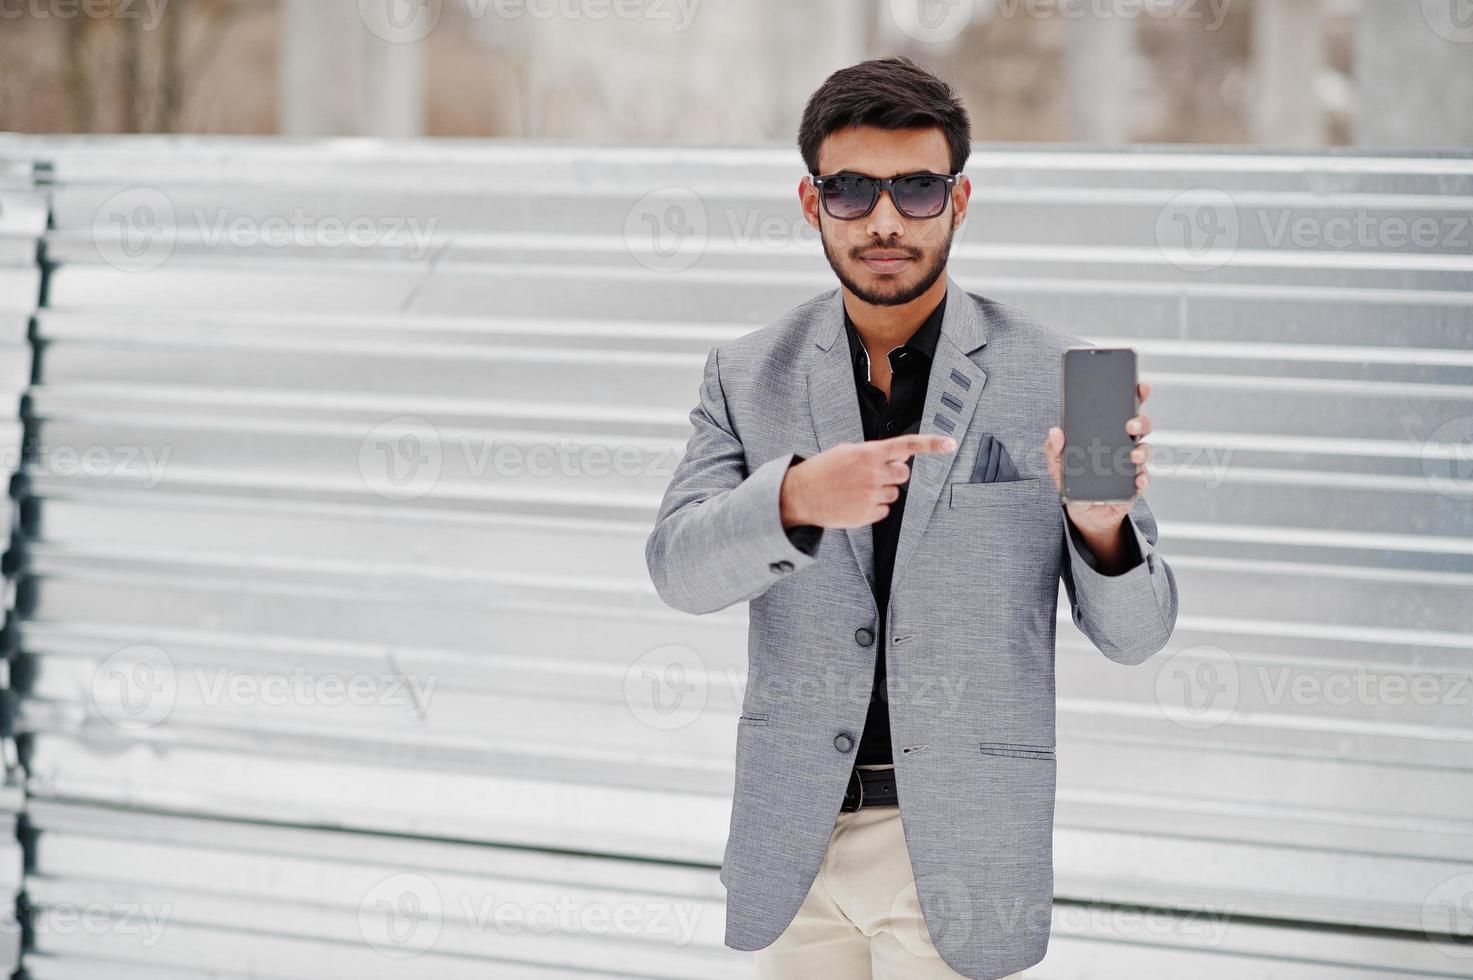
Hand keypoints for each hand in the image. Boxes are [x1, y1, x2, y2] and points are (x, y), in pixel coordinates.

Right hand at [781, 433, 957, 529]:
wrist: (800, 495)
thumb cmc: (824, 471)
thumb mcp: (846, 451)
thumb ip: (874, 452)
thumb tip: (901, 455)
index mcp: (868, 453)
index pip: (906, 446)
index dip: (931, 444)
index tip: (950, 443)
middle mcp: (872, 473)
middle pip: (903, 473)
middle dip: (893, 474)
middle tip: (873, 475)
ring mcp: (871, 495)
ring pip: (894, 493)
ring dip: (881, 491)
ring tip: (857, 490)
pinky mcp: (868, 514)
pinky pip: (884, 510)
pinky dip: (874, 507)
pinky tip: (855, 502)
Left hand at [1043, 381, 1153, 538]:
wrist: (1083, 512)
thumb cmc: (1073, 480)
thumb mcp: (1057, 464)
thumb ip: (1053, 448)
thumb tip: (1055, 431)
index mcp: (1107, 433)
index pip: (1124, 410)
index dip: (1136, 396)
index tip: (1141, 386)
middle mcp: (1123, 446)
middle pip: (1141, 428)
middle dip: (1141, 422)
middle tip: (1130, 426)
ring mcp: (1131, 465)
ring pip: (1145, 451)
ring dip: (1143, 450)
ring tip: (1133, 454)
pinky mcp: (1134, 486)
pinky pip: (1144, 480)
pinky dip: (1143, 479)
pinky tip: (1137, 480)